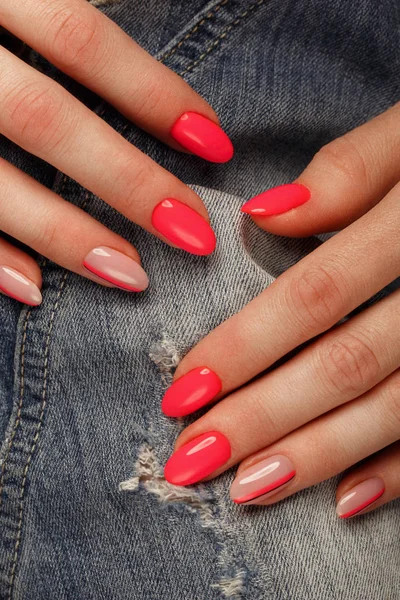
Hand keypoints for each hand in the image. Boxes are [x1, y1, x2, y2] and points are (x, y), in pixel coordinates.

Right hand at [0, 0, 232, 304]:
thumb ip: (56, 21)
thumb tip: (153, 92)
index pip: (78, 37)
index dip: (152, 93)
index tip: (215, 145)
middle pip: (45, 119)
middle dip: (127, 183)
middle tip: (193, 234)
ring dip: (63, 234)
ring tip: (130, 276)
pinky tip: (34, 289)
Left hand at [162, 102, 399, 519]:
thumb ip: (348, 172)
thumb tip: (260, 215)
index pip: (318, 294)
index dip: (246, 346)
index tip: (181, 391)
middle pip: (348, 364)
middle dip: (264, 418)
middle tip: (193, 460)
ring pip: (394, 406)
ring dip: (318, 455)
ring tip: (249, 487)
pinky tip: (347, 500)